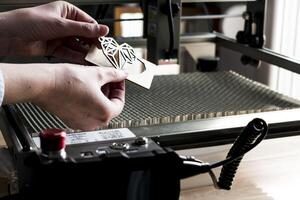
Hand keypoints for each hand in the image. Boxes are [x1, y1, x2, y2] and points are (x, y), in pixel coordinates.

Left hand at [0, 1, 107, 63]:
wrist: (10, 35)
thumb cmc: (30, 22)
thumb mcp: (62, 25)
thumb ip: (84, 29)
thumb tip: (103, 29)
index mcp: (67, 11)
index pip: (88, 22)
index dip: (97, 32)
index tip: (104, 42)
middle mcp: (64, 24)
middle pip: (83, 35)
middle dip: (91, 44)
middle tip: (100, 53)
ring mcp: (59, 36)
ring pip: (77, 46)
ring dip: (84, 53)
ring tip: (93, 60)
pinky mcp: (54, 48)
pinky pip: (69, 53)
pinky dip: (76, 58)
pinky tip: (83, 62)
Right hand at [1, 64, 126, 129]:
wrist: (42, 84)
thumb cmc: (65, 81)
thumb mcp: (96, 73)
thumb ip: (113, 74)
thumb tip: (121, 74)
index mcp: (104, 113)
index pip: (120, 103)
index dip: (120, 89)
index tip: (118, 80)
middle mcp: (94, 122)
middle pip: (109, 107)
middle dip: (111, 92)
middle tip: (109, 79)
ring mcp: (82, 123)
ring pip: (98, 110)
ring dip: (101, 97)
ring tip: (97, 81)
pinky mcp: (72, 120)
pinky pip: (87, 112)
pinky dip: (90, 102)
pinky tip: (86, 88)